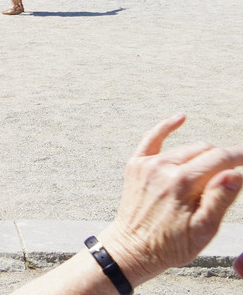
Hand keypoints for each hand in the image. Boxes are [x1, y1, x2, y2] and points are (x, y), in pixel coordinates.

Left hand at [98, 114, 242, 285]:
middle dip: (223, 157)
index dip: (239, 156)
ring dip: (202, 154)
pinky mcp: (136, 164)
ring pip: (184, 148)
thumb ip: (220, 198)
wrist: (133, 248)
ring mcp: (147, 163)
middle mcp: (163, 167)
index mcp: (182, 182)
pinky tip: (181, 117)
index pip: (219, 159)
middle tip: (235, 169)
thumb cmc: (172, 244)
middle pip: (203, 150)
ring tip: (215, 169)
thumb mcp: (204, 229)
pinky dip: (166, 127)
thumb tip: (235, 173)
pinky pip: (151, 138)